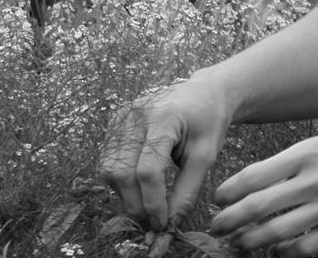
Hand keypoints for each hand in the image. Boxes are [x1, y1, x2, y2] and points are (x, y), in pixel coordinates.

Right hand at [100, 75, 234, 230]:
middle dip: (135, 204)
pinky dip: (120, 181)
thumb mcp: (206, 155)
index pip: (148, 170)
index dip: (152, 202)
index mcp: (164, 117)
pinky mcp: (115, 121)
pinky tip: (138, 188)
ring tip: (146, 207)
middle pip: (123, 172)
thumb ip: (187, 191)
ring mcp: (122, 115)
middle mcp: (136, 114)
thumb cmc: (209, 121)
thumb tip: (170, 224)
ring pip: (109, 169)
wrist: (204, 93)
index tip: (162, 224)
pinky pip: (108, 160)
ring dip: (125, 195)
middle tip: (151, 223)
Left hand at [209, 124, 317, 255]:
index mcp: (307, 153)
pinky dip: (284, 252)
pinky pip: (304, 248)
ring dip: (250, 241)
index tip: (218, 199)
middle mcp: (314, 180)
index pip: (253, 176)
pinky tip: (277, 250)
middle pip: (257, 207)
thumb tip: (259, 179)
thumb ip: (295, 160)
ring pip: (274, 233)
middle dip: (229, 221)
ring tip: (239, 244)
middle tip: (216, 228)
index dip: (228, 191)